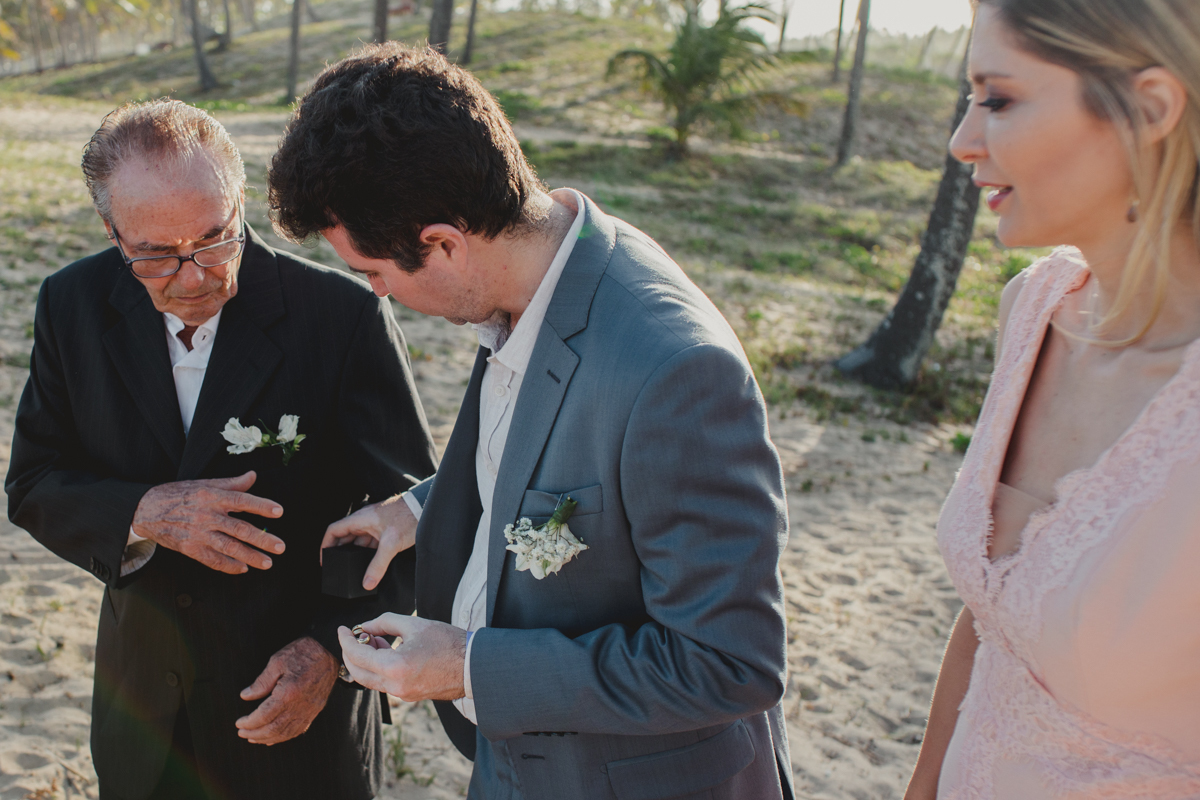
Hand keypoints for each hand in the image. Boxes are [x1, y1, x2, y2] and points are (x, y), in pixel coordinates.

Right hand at [132, 471, 284, 573]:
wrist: (146, 509)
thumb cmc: (179, 494)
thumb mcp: (204, 484)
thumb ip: (231, 483)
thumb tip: (253, 476)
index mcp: (212, 496)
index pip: (241, 500)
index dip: (261, 506)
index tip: (279, 512)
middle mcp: (207, 515)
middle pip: (239, 529)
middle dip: (262, 539)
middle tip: (280, 547)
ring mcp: (198, 533)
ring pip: (229, 547)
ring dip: (250, 556)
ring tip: (267, 563)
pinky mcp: (189, 548)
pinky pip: (213, 560)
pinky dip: (229, 566)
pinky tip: (243, 568)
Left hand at [236, 637, 338, 744]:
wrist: (331, 650)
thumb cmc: (303, 652)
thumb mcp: (277, 661)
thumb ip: (261, 682)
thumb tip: (246, 696)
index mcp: (288, 692)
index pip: (264, 715)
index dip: (249, 722)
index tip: (238, 723)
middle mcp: (300, 705)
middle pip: (274, 728)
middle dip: (255, 734)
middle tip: (242, 733)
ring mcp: (310, 709)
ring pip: (286, 732)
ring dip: (268, 738)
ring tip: (254, 738)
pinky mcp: (316, 709)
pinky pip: (299, 729)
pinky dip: (285, 737)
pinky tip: (274, 738)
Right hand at [321, 494, 416, 590]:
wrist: (426, 508)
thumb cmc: (408, 517)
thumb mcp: (391, 544)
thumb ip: (378, 565)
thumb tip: (367, 582)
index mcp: (360, 519)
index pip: (334, 530)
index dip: (325, 544)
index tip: (324, 560)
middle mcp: (365, 520)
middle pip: (345, 537)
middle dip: (340, 552)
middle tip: (337, 568)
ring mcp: (375, 525)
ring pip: (359, 541)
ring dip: (355, 554)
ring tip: (352, 569)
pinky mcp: (385, 530)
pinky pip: (370, 543)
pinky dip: (368, 553)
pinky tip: (370, 564)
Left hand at [337, 614, 465, 701]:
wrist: (473, 666)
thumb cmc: (449, 643)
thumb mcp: (415, 625)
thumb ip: (385, 623)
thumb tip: (366, 627)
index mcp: (394, 667)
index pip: (357, 655)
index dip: (346, 640)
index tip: (342, 630)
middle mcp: (394, 686)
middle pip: (358, 673)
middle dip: (350, 653)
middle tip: (353, 636)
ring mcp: (402, 694)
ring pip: (370, 679)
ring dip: (365, 660)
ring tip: (374, 638)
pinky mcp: (409, 696)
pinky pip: (384, 683)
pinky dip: (378, 667)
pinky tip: (387, 650)